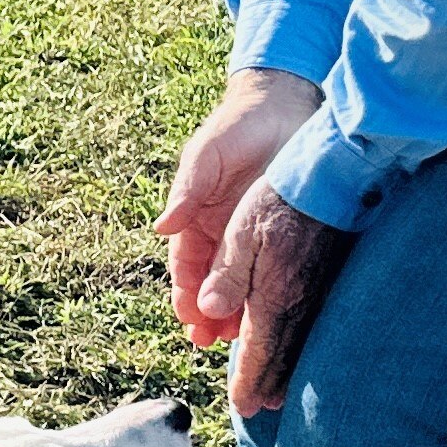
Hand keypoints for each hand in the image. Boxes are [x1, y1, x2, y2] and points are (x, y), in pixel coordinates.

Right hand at [154, 69, 322, 351]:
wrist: (285, 105)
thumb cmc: (237, 126)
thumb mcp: (205, 157)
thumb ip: (186, 191)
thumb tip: (161, 227)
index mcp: (196, 218)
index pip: (186, 266)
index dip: (185, 293)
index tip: (188, 318)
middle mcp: (223, 233)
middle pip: (212, 284)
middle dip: (208, 315)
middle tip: (210, 342)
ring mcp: (254, 234)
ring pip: (243, 282)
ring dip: (239, 312)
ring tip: (242, 339)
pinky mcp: (285, 231)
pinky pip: (275, 268)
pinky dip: (272, 293)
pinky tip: (277, 314)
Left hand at [206, 178, 353, 416]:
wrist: (333, 177)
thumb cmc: (279, 200)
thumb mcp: (240, 234)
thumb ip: (226, 276)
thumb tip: (209, 312)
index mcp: (272, 294)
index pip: (259, 349)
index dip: (248, 379)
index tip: (241, 405)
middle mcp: (300, 301)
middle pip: (282, 355)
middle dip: (268, 384)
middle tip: (258, 408)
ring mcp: (320, 292)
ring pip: (303, 344)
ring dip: (289, 371)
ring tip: (280, 393)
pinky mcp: (332, 280)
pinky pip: (318, 326)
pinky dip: (308, 348)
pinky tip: (305, 353)